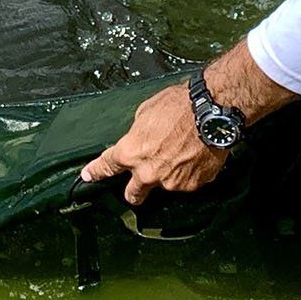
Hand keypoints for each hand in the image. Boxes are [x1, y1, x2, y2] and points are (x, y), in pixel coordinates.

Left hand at [80, 82, 225, 204]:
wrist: (212, 111)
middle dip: (133, 192)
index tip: (88, 177)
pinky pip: (187, 181)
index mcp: (130, 153)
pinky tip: (197, 154)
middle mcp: (147, 173)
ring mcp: (171, 182)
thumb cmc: (178, 105)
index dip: (95, 172)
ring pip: (164, 184)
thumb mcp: (146, 111)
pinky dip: (189, 172)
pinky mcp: (193, 185)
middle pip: (133, 195)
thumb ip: (138, 132)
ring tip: (183, 151)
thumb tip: (140, 139)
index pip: (106, 166)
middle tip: (139, 183)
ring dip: (168, 174)